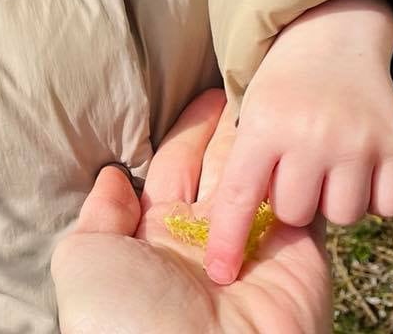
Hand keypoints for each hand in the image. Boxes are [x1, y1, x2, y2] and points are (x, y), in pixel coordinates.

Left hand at [52, 90, 331, 333]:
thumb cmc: (124, 320)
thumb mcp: (87, 260)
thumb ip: (100, 215)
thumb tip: (111, 176)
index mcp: (158, 235)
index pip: (177, 167)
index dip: (191, 130)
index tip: (208, 92)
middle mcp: (208, 239)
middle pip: (225, 167)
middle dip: (236, 127)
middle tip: (249, 82)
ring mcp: (256, 248)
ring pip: (266, 179)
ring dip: (274, 141)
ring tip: (281, 96)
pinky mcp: (300, 260)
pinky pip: (305, 207)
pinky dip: (306, 173)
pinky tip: (304, 132)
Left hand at [204, 0, 392, 284]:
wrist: (332, 32)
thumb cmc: (281, 85)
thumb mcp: (248, 114)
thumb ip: (244, 166)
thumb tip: (231, 229)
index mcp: (262, 127)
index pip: (240, 196)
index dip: (229, 239)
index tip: (221, 274)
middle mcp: (309, 135)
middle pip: (295, 212)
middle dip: (292, 201)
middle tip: (298, 168)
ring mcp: (356, 140)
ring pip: (344, 214)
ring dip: (336, 198)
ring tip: (330, 162)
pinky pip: (389, 206)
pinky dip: (378, 196)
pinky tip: (363, 168)